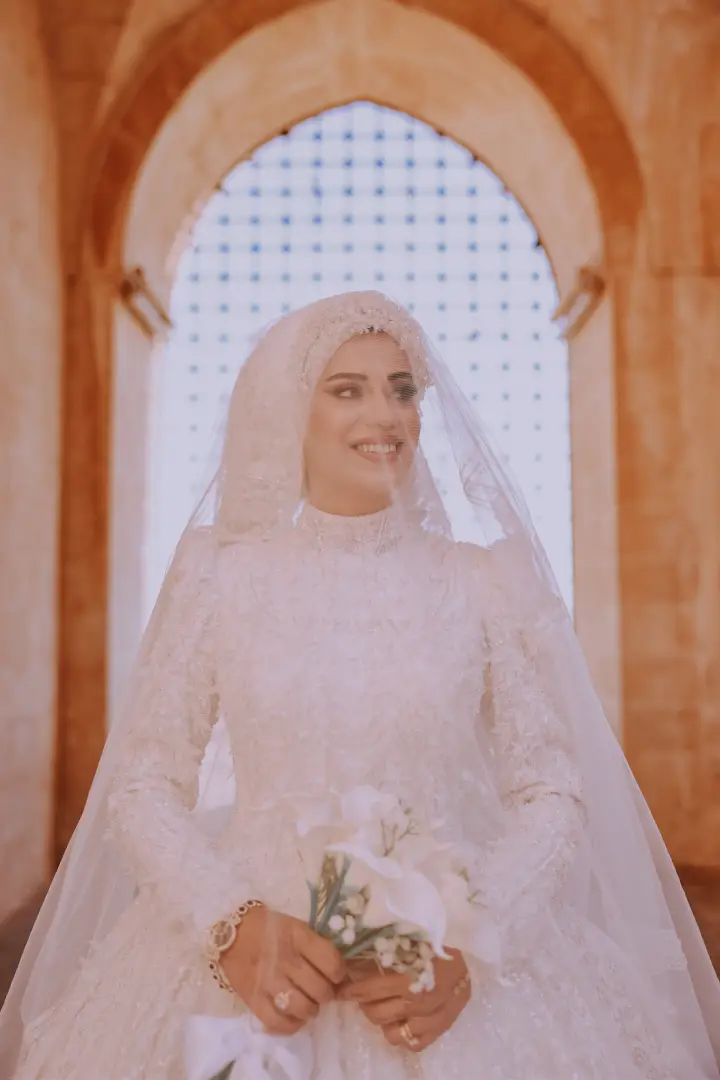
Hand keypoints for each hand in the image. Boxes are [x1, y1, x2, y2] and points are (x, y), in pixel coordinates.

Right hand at [221, 907, 345, 1034]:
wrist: (231, 934)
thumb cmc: (269, 928)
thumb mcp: (295, 926)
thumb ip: (316, 946)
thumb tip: (339, 971)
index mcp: (298, 937)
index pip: (331, 962)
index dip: (339, 973)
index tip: (336, 975)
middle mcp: (285, 959)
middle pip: (320, 989)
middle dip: (327, 994)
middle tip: (321, 991)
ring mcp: (268, 981)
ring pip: (303, 1008)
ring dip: (311, 1010)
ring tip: (308, 1005)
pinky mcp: (253, 999)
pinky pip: (278, 1022)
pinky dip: (291, 1025)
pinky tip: (293, 1017)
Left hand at [338, 949, 470, 1052]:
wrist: (471, 950)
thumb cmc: (436, 940)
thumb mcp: (408, 939)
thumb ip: (383, 949)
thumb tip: (351, 952)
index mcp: (408, 979)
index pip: (368, 991)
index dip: (350, 990)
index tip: (340, 988)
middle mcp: (417, 1004)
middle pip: (375, 1014)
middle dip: (363, 1004)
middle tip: (361, 994)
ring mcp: (430, 1020)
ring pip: (391, 1033)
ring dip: (382, 1019)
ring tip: (381, 1005)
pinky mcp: (441, 1029)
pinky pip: (413, 1044)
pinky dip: (402, 1034)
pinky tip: (401, 1020)